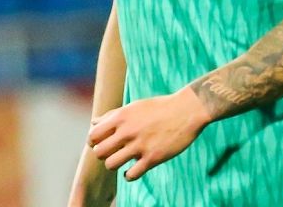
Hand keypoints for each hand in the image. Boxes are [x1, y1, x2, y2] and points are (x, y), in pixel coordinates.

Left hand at [88, 87, 211, 180]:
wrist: (189, 109)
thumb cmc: (161, 107)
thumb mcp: (135, 106)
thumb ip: (113, 115)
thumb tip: (94, 123)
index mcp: (122, 117)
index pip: (93, 136)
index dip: (96, 142)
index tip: (106, 143)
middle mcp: (128, 131)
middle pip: (99, 152)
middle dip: (105, 154)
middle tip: (116, 152)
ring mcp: (140, 145)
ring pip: (111, 165)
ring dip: (116, 164)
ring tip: (125, 160)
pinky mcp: (153, 157)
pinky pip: (131, 175)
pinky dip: (129, 175)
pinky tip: (135, 169)